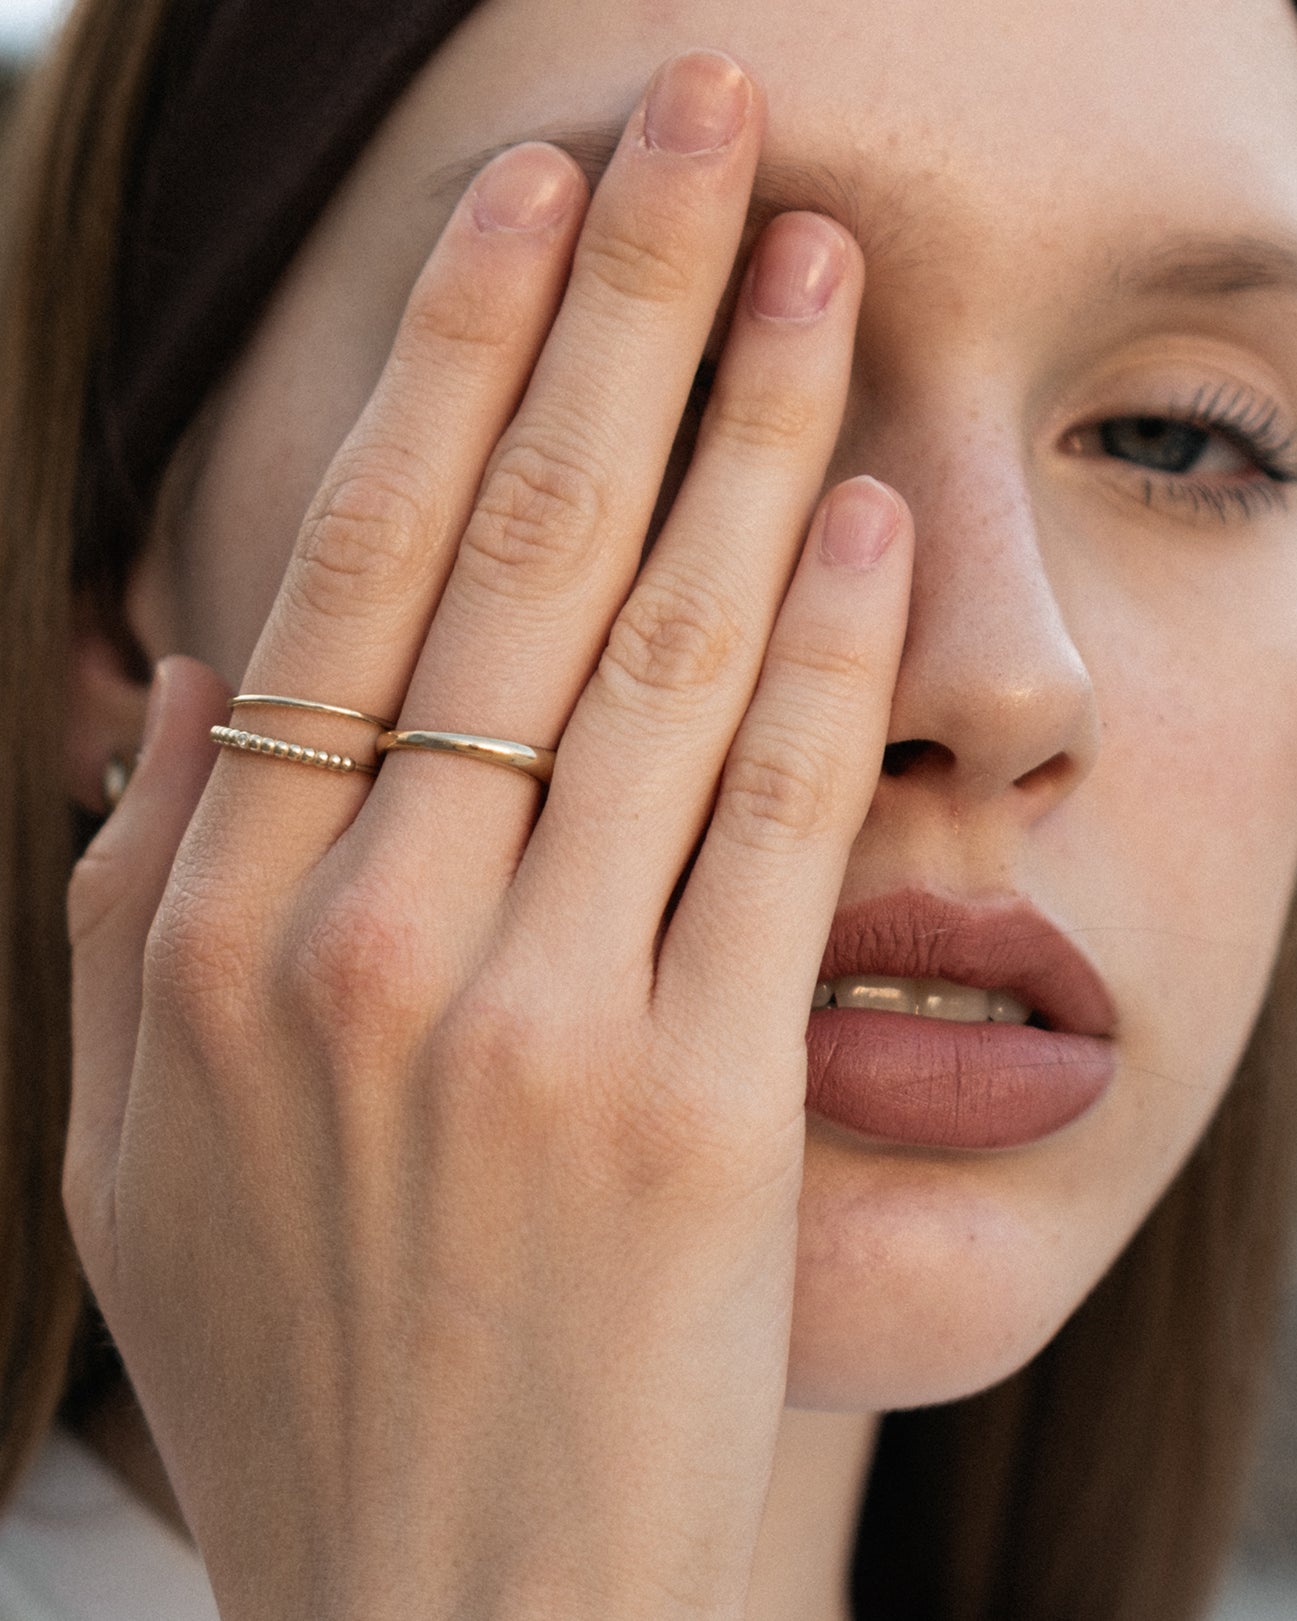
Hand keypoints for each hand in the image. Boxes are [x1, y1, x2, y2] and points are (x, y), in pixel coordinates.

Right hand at [65, 50, 911, 1620]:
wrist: (447, 1596)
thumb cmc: (298, 1356)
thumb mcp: (129, 1136)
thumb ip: (129, 896)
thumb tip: (193, 672)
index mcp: (214, 927)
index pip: (356, 564)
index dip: (451, 355)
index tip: (529, 201)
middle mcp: (367, 941)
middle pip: (525, 547)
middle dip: (624, 298)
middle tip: (705, 119)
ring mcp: (538, 1021)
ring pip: (669, 651)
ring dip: (754, 424)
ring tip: (818, 258)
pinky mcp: (695, 1108)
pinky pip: (772, 822)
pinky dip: (827, 647)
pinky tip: (866, 502)